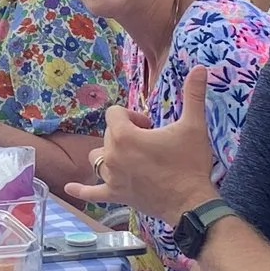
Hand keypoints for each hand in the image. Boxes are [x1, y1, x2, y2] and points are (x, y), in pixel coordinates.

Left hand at [64, 67, 219, 223]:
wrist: (192, 203)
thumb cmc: (190, 163)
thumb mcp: (194, 126)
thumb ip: (194, 95)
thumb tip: (200, 67)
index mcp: (125, 136)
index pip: (115, 114)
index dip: (132, 116)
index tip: (151, 126)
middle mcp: (112, 156)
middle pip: (108, 134)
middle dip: (126, 133)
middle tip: (150, 143)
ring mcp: (112, 178)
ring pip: (98, 158)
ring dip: (110, 154)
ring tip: (128, 158)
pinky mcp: (115, 195)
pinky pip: (92, 192)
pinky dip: (82, 190)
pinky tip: (69, 187)